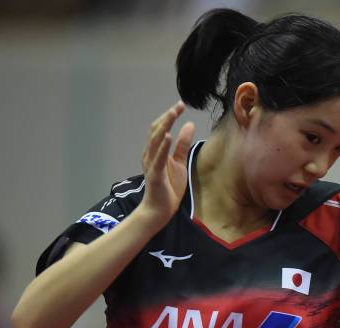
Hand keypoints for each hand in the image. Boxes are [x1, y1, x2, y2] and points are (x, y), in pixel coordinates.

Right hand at [139, 101, 194, 223]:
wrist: (160, 210)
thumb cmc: (169, 187)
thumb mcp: (180, 162)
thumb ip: (182, 144)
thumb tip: (189, 125)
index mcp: (155, 151)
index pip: (160, 128)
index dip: (169, 116)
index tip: (180, 105)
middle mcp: (150, 154)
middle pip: (156, 130)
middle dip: (168, 117)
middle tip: (179, 105)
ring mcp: (151, 164)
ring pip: (155, 140)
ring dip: (164, 126)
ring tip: (173, 114)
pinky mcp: (155, 174)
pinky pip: (158, 158)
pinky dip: (162, 146)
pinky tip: (168, 136)